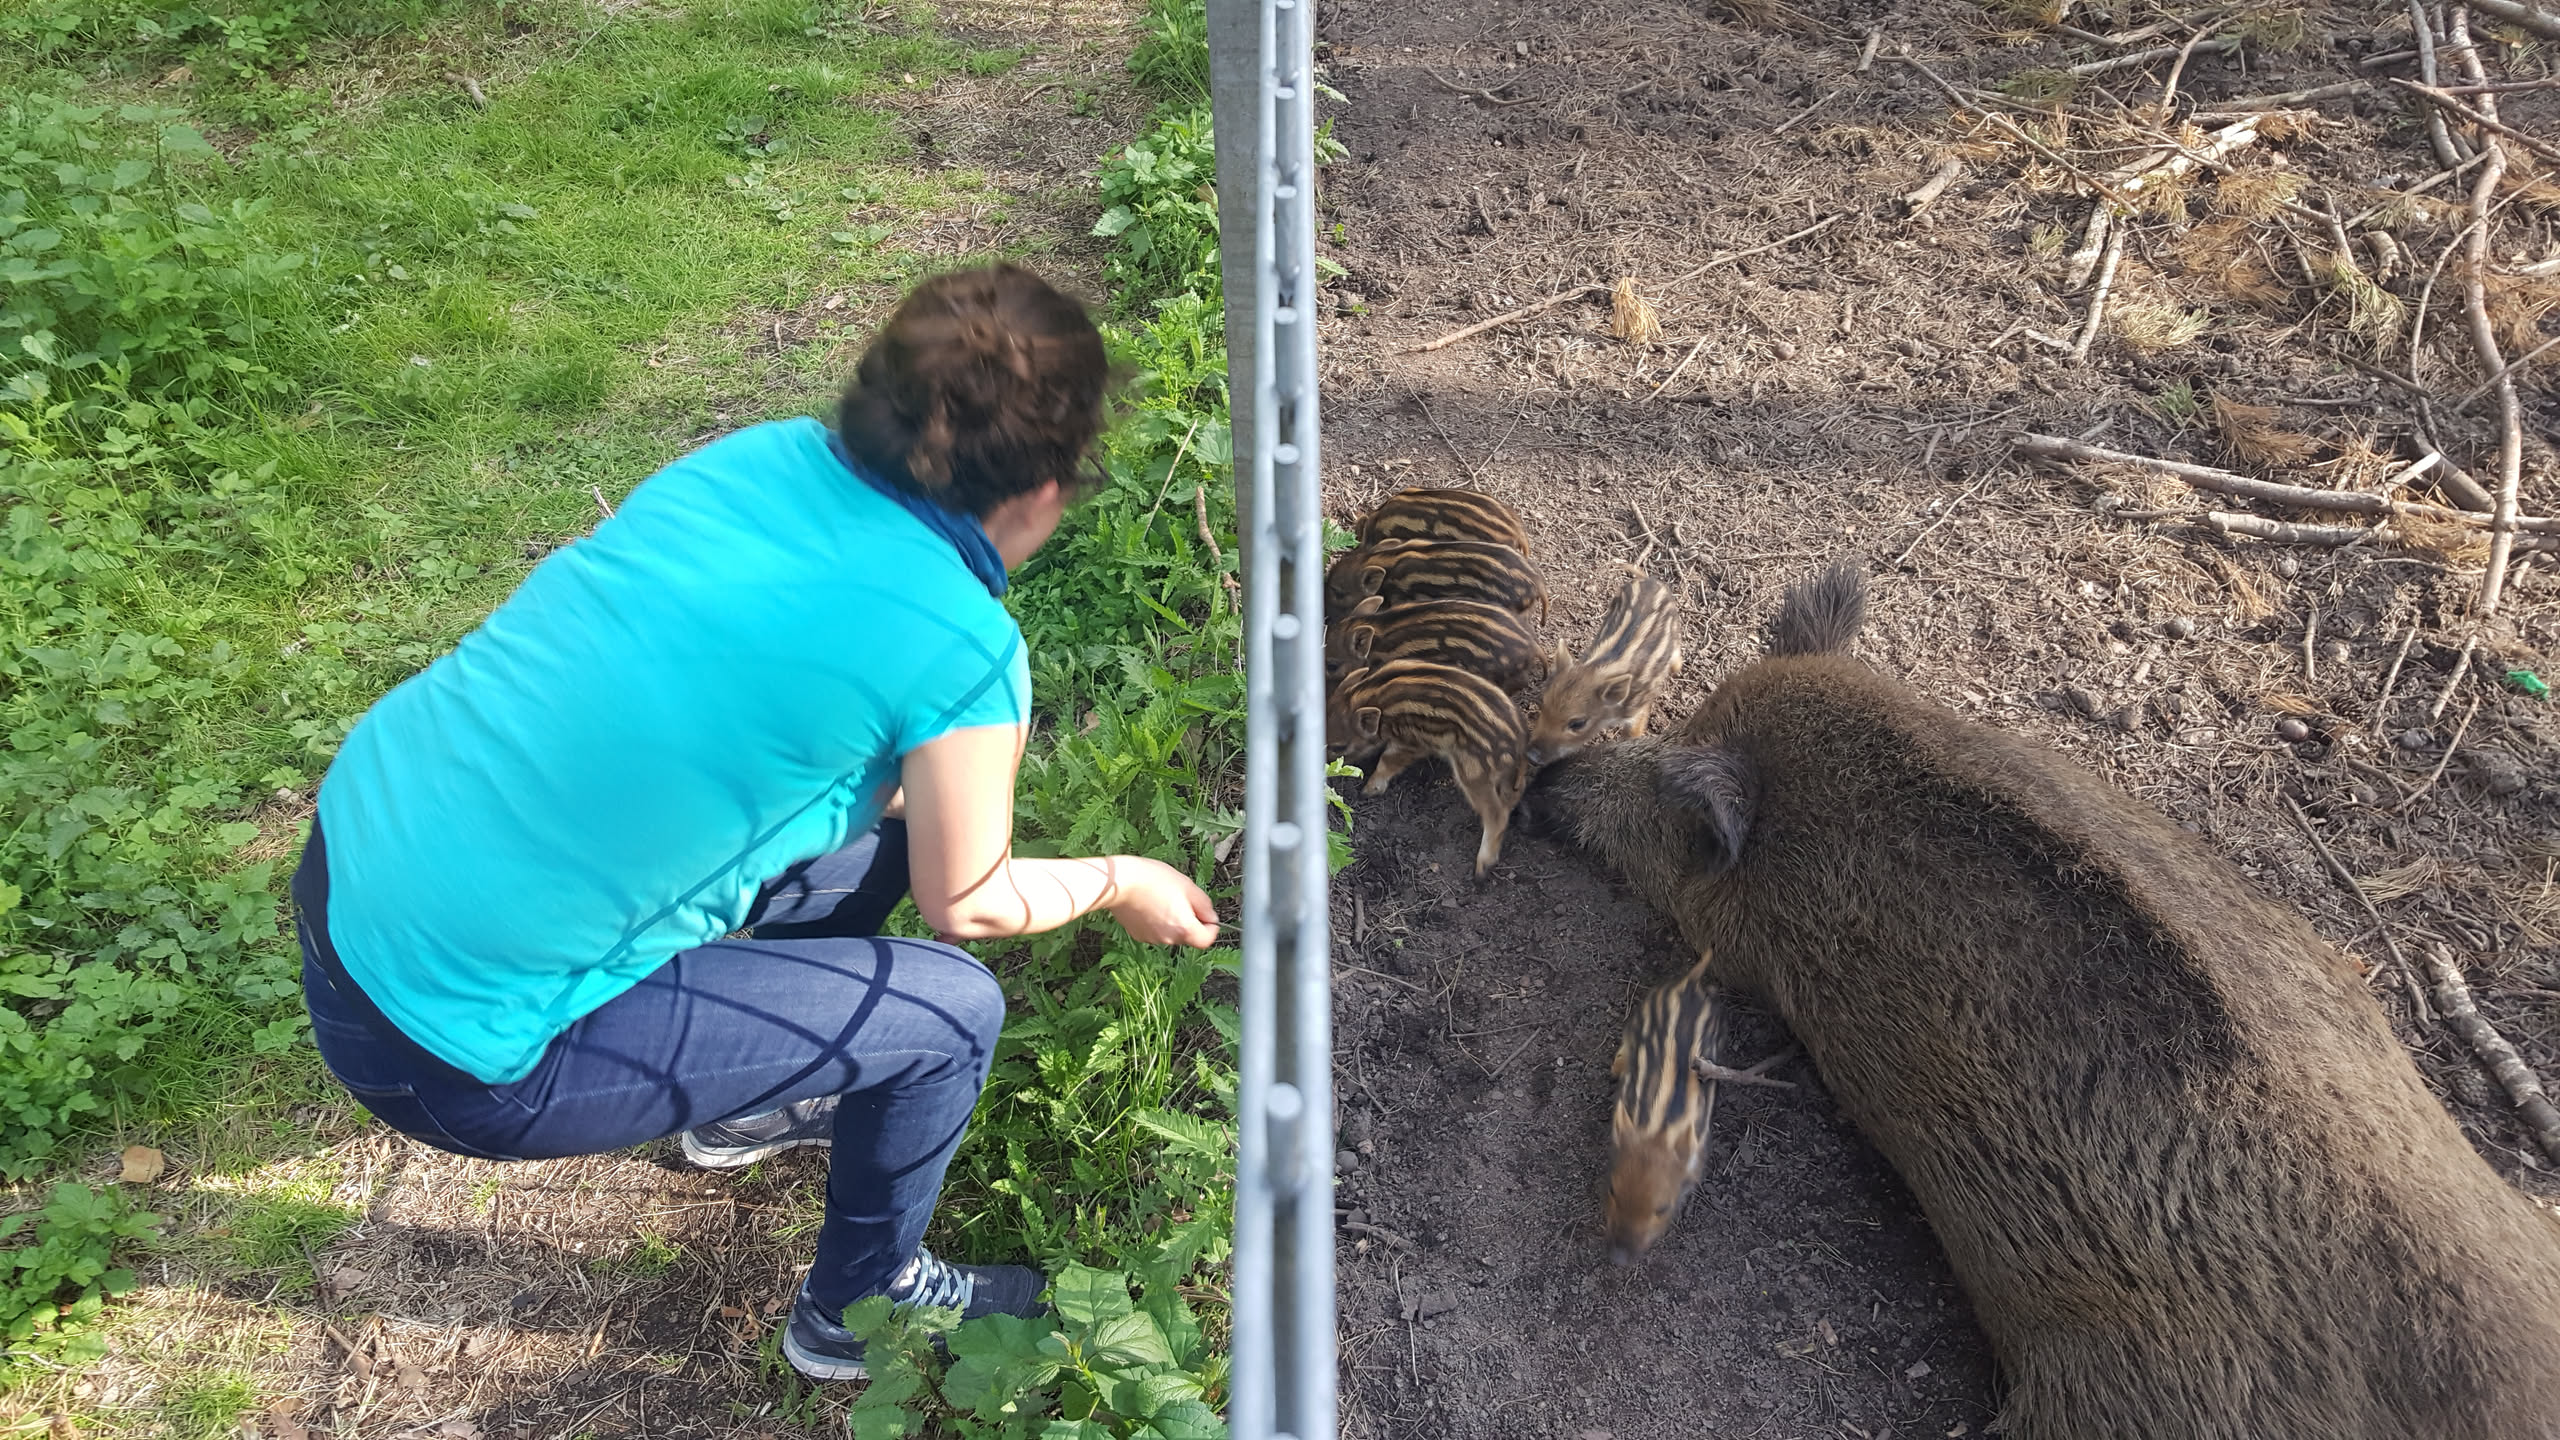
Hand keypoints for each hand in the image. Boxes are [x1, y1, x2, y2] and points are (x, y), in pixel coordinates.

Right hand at [1105, 857, 1220, 947]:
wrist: (1118, 882)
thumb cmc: (1152, 879)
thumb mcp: (1187, 886)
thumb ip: (1204, 904)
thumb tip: (1211, 917)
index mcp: (1184, 928)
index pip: (1207, 940)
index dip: (1210, 927)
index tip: (1206, 914)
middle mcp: (1169, 939)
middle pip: (1188, 935)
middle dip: (1189, 919)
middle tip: (1181, 898)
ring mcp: (1152, 939)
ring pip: (1171, 932)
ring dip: (1172, 919)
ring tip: (1161, 898)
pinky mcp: (1138, 935)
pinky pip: (1155, 930)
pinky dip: (1156, 921)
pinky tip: (1149, 903)